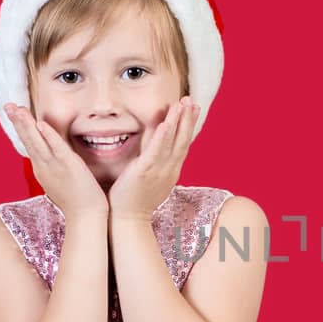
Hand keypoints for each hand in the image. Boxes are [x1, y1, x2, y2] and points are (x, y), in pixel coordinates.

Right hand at [5, 103, 107, 220]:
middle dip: (18, 122)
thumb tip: (52, 160)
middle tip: (7, 104)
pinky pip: (57, 148)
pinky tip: (41, 124)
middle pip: (28, 140)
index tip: (13, 113)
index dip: (21, 128)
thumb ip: (55, 168)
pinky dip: (48, 136)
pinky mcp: (69, 167)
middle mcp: (44, 166)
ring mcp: (54, 167)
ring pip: (37, 142)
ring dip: (26, 124)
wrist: (85, 217)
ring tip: (16, 109)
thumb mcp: (60, 181)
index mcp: (42, 169)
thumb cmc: (76, 201)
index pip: (30, 144)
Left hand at [108, 96, 198, 219]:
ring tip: (184, 103)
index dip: (188, 127)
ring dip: (180, 121)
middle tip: (193, 101)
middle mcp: (170, 170)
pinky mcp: (146, 172)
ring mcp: (160, 171)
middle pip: (183, 140)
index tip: (193, 110)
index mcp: (171, 171)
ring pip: (174, 142)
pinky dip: (163, 136)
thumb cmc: (134, 201)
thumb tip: (154, 154)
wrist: (128, 220)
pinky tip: (167, 123)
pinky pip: (157, 151)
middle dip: (189, 119)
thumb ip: (154, 165)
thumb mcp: (150, 181)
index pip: (183, 145)